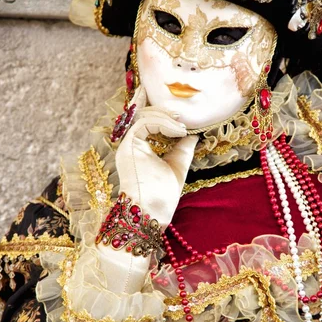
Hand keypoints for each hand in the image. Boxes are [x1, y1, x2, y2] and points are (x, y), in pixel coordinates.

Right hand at [115, 89, 197, 228]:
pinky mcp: (128, 146)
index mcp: (138, 149)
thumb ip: (182, 149)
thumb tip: (193, 135)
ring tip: (182, 126)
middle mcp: (130, 145)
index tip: (172, 110)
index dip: (153, 110)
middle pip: (140, 115)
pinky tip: (178, 131)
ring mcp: (127, 145)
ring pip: (142, 116)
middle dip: (159, 110)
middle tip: (180, 115)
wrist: (153, 211)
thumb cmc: (162, 195)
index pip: (143, 122)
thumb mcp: (177, 166)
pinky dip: (163, 123)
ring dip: (165, 117)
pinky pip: (144, 123)